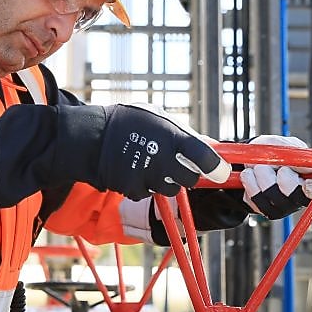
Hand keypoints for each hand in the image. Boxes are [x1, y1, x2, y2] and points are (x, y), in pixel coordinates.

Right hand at [97, 104, 229, 199]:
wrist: (91, 137)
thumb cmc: (128, 122)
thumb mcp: (158, 118)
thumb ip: (185, 134)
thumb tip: (212, 147)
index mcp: (171, 136)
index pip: (205, 157)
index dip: (217, 167)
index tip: (220, 171)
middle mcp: (161, 158)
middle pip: (191, 179)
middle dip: (188, 174)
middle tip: (176, 164)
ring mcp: (147, 176)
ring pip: (171, 189)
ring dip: (166, 181)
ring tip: (151, 164)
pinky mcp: (133, 189)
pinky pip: (150, 194)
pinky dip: (145, 186)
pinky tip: (135, 171)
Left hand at [239, 135, 311, 218]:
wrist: (247, 158)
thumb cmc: (271, 151)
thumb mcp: (283, 145)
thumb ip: (296, 152)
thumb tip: (310, 164)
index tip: (307, 181)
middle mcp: (302, 194)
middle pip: (301, 197)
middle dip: (287, 180)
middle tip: (279, 167)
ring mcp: (284, 204)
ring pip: (276, 198)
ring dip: (264, 176)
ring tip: (258, 165)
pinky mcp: (265, 209)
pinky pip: (258, 201)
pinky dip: (251, 182)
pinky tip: (250, 174)